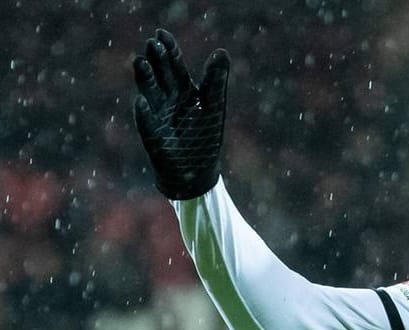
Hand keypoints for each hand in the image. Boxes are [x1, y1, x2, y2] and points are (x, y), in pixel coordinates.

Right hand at [132, 29, 229, 199]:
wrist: (198, 171)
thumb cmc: (205, 137)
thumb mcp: (214, 106)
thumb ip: (215, 81)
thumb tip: (221, 51)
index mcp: (183, 90)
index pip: (174, 65)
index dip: (168, 50)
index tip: (161, 33)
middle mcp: (166, 100)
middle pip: (159, 75)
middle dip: (155, 60)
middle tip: (151, 44)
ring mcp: (157, 116)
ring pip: (149, 93)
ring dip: (145, 79)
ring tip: (140, 63)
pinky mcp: (153, 137)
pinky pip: (148, 124)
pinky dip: (145, 114)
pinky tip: (142, 102)